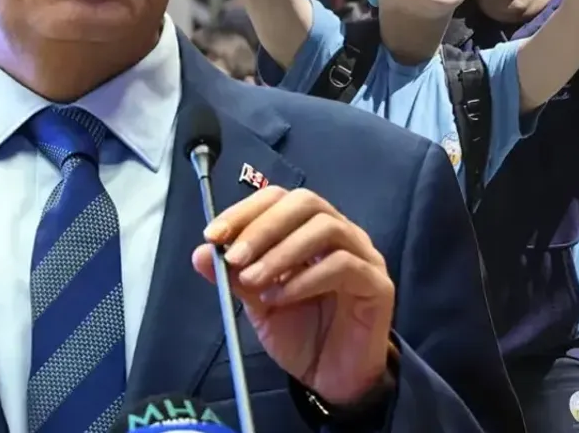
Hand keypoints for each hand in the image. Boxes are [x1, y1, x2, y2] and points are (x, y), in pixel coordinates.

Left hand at [192, 186, 395, 406]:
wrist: (333, 379)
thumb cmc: (302, 335)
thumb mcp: (258, 304)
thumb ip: (235, 277)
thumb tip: (201, 253)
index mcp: (311, 231)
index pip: (280, 199)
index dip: (246, 211)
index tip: (214, 235)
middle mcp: (341, 234)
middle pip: (306, 203)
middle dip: (264, 227)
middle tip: (235, 257)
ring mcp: (363, 256)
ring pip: (325, 228)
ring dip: (281, 252)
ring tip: (254, 281)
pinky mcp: (377, 284)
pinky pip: (343, 266)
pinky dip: (304, 278)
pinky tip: (280, 298)